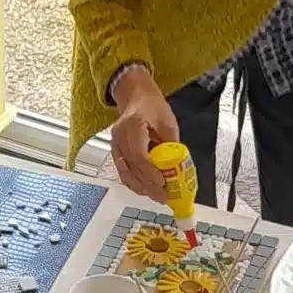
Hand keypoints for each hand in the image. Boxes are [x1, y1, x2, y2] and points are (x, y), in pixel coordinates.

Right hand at [107, 65, 179, 200]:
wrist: (135, 96)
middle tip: (163, 196)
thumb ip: (171, 144)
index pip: (138, 154)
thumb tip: (177, 168)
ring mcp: (115, 144)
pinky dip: (134, 182)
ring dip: (140, 187)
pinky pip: (123, 171)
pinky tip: (146, 189)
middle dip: (148, 185)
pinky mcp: (116, 151)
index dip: (149, 172)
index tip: (162, 183)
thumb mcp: (167, 121)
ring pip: (125, 172)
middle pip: (131, 167)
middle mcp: (120, 136)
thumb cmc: (151, 105)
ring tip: (157, 196)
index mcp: (133, 125)